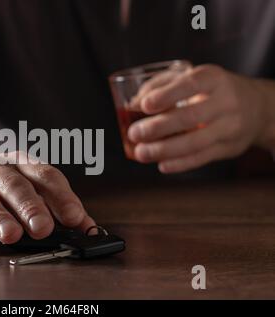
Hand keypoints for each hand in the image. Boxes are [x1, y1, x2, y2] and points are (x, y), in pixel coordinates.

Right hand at [0, 151, 95, 252]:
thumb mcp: (23, 195)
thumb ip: (55, 210)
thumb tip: (89, 230)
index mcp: (17, 164)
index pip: (44, 174)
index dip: (61, 195)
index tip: (75, 218)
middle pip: (14, 184)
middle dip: (30, 206)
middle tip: (43, 228)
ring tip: (11, 235)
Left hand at [127, 64, 269, 172]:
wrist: (257, 107)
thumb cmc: (210, 90)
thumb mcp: (190, 77)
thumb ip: (159, 86)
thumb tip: (132, 105)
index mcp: (213, 78)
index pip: (190, 84)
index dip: (166, 95)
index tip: (144, 106)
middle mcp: (225, 101)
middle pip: (191, 117)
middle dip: (158, 127)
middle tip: (134, 133)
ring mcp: (229, 126)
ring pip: (195, 142)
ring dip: (164, 150)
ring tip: (140, 153)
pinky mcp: (229, 147)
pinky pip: (202, 158)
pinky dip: (180, 164)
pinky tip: (161, 165)